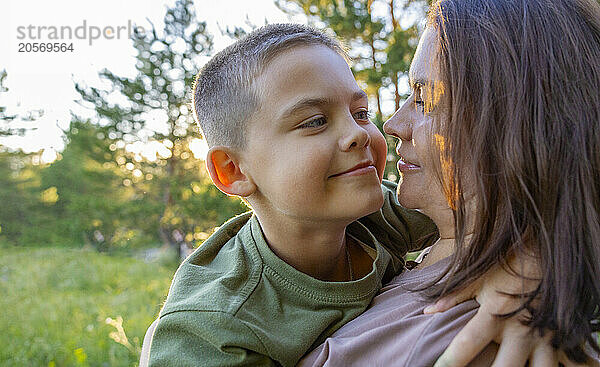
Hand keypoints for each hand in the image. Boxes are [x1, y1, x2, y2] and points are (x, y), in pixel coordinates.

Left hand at [424, 257, 597, 366]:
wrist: (546, 249)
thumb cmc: (507, 263)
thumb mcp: (478, 277)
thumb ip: (453, 297)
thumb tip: (427, 312)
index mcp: (495, 314)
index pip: (467, 345)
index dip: (450, 362)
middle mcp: (520, 330)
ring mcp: (544, 337)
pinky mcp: (562, 339)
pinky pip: (562, 365)